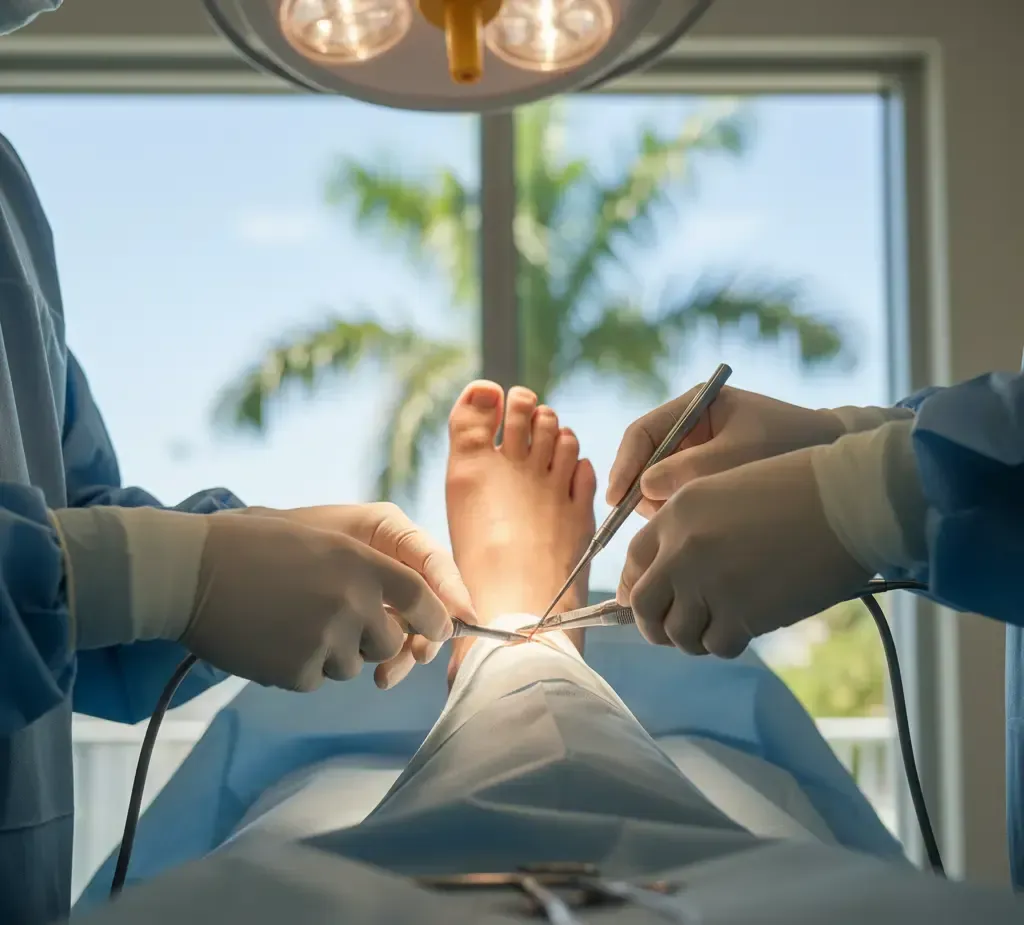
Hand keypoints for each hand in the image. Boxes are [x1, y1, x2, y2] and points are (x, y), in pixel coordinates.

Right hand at [183, 511, 454, 690]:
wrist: (191, 573)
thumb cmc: (254, 546)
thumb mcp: (322, 539)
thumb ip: (366, 569)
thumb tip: (404, 605)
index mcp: (361, 562)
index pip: (421, 598)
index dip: (435, 617)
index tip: (439, 628)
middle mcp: (352, 602)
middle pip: (389, 641)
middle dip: (370, 638)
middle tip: (332, 620)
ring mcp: (326, 640)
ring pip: (352, 664)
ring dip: (331, 652)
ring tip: (290, 621)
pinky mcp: (298, 672)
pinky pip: (316, 679)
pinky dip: (299, 666)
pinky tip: (271, 639)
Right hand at [607, 386, 845, 517]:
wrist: (835, 466)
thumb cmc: (790, 447)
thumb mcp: (738, 457)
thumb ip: (689, 470)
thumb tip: (644, 489)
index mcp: (696, 405)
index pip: (642, 432)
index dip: (625, 465)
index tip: (616, 498)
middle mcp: (690, 427)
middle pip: (644, 460)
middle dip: (643, 490)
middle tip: (655, 519)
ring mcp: (697, 452)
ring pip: (658, 483)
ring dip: (663, 504)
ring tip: (689, 519)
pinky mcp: (707, 476)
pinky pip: (678, 495)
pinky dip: (680, 511)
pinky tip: (699, 523)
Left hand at [616, 449, 873, 657]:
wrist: (846, 502)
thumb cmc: (796, 490)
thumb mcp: (724, 492)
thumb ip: (689, 529)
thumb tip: (669, 575)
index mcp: (675, 514)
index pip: (633, 561)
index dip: (635, 585)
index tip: (645, 602)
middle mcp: (681, 550)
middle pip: (643, 605)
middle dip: (653, 624)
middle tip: (675, 629)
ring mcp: (708, 584)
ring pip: (677, 633)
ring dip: (694, 637)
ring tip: (718, 627)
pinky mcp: (741, 613)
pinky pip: (716, 645)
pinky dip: (726, 643)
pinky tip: (745, 629)